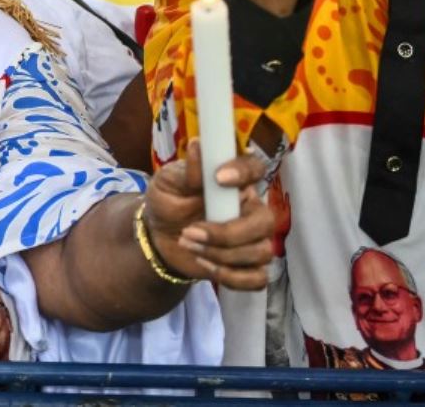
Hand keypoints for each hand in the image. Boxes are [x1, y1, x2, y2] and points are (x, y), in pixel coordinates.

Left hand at [144, 141, 273, 290]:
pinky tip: (203, 265)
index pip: (255, 167)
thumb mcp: (168, 182)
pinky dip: (230, 276)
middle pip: (265, 221)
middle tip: (189, 231)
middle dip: (227, 233)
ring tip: (186, 243)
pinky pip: (257, 278)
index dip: (244, 172)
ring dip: (220, 254)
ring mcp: (255, 238)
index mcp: (234, 180)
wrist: (159, 235)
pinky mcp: (250, 265)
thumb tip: (198, 145)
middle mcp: (251, 207)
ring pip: (260, 251)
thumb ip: (187, 170)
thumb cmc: (168, 201)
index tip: (219, 178)